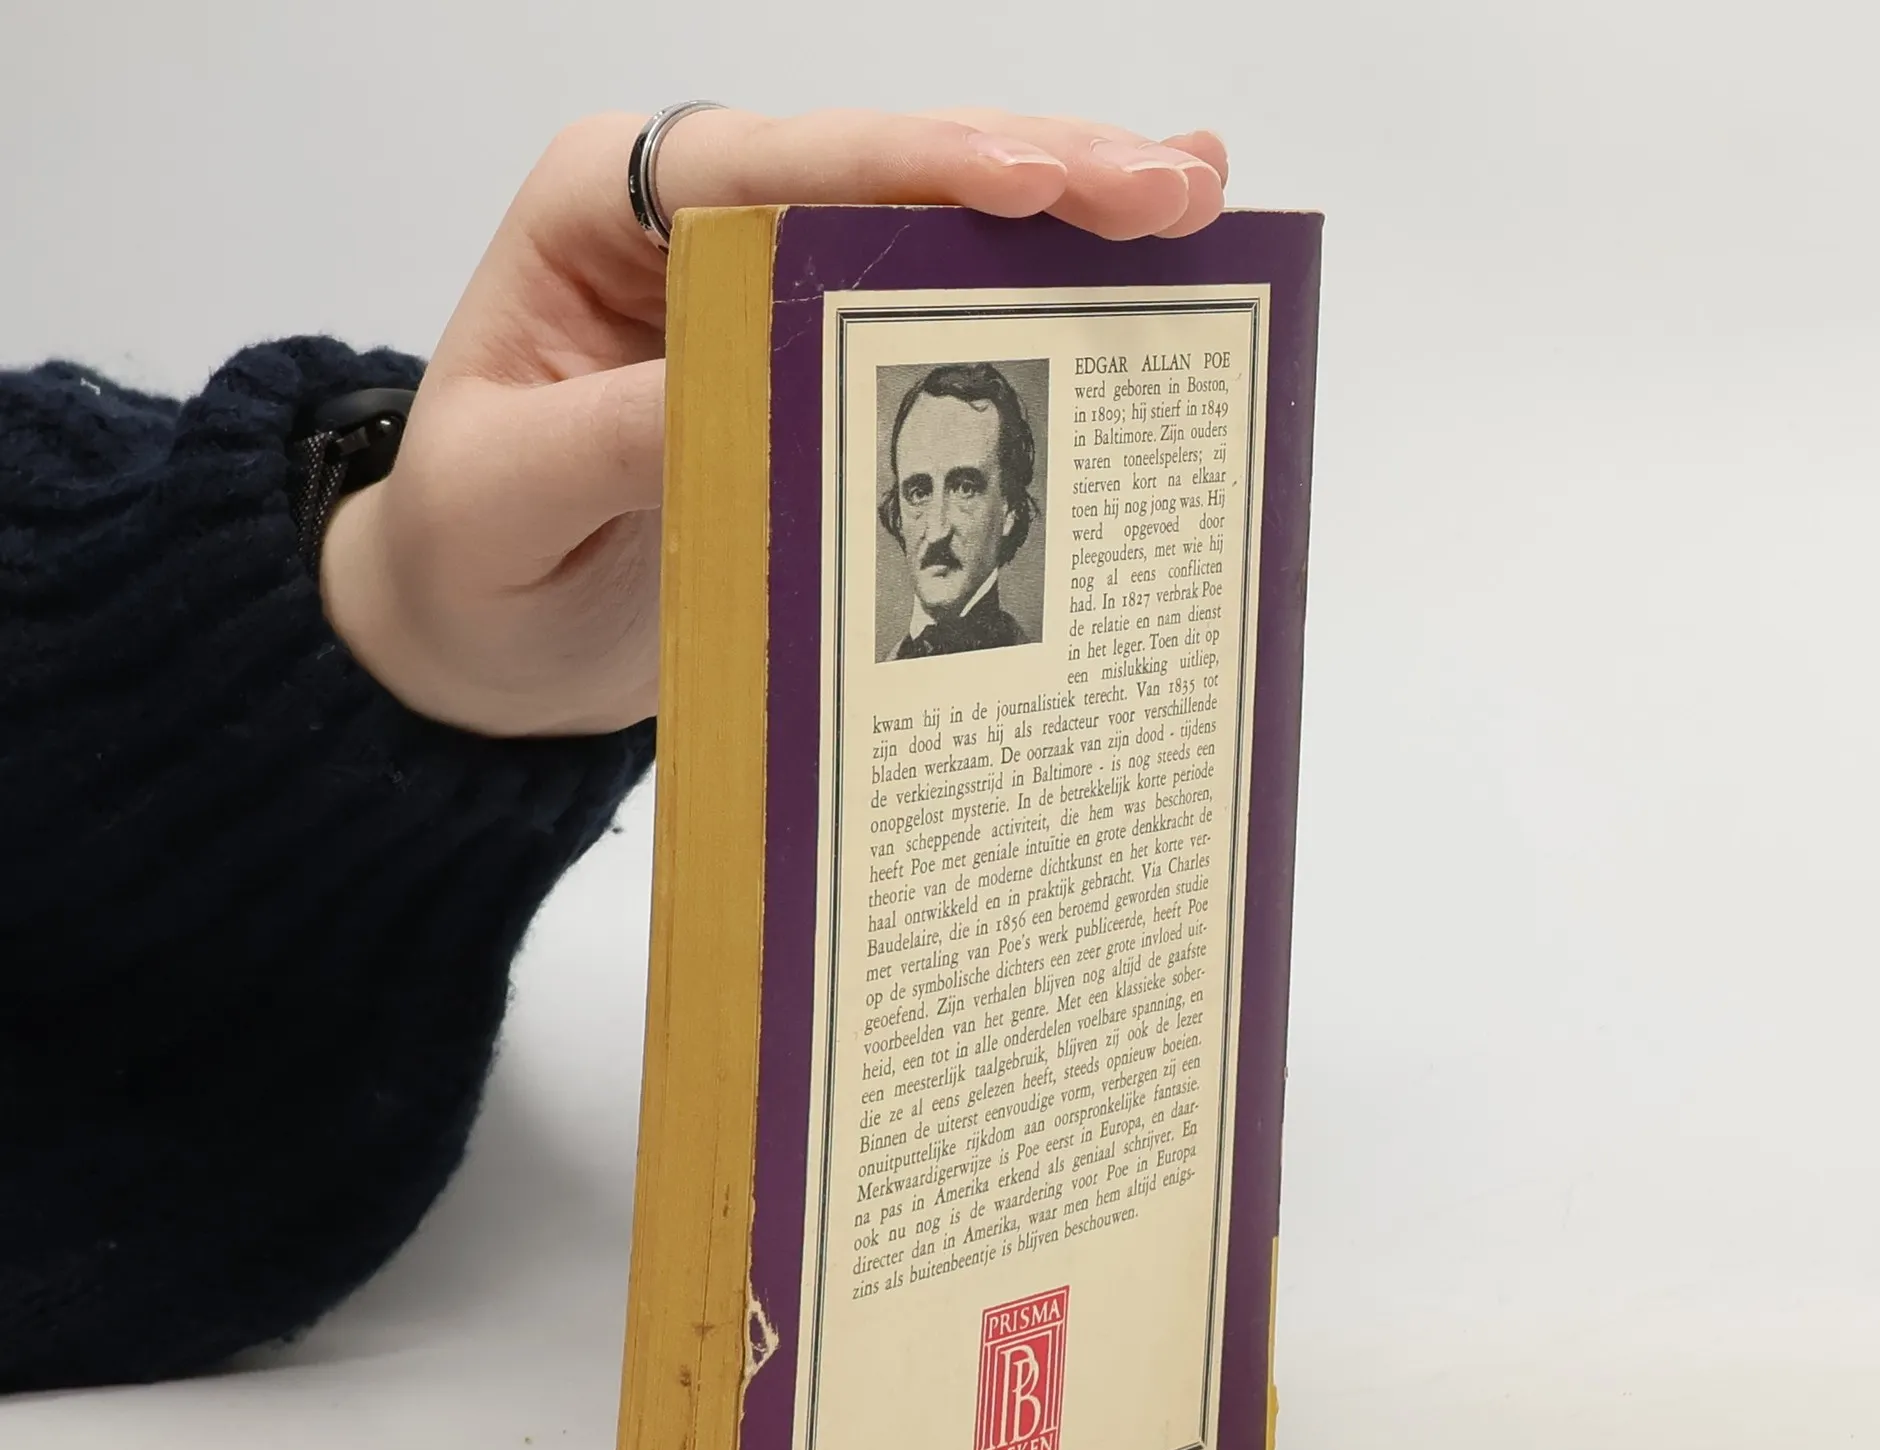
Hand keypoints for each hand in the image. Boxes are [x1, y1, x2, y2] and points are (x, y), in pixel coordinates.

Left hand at [319, 109, 1230, 737]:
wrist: (478, 638)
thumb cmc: (470, 558)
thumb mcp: (511, 498)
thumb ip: (621, 431)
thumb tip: (768, 377)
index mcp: (607, 212)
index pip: (776, 167)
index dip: (916, 170)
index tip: (1038, 182)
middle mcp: (703, 223)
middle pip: (883, 172)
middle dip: (1036, 170)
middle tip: (1176, 185)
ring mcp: (773, 289)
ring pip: (935, 229)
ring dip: (1066, 219)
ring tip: (1195, 201)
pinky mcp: (822, 366)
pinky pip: (937, 322)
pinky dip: (1036, 303)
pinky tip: (1132, 277)